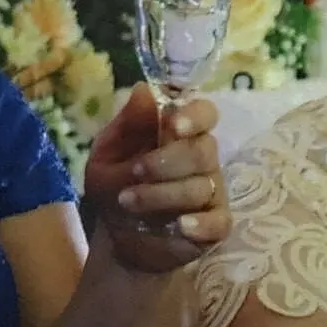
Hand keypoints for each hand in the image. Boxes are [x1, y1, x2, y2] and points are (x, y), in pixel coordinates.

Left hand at [85, 85, 228, 273]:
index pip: (204, 112)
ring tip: (128, 201)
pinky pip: (219, 221)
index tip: (174, 125)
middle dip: (166, 161)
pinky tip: (181, 226)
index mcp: (179, 133)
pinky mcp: (214, 224)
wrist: (116, 237)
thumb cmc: (115, 186)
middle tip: (134, 172)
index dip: (194, 116)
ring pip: (201, 186)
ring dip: (162, 194)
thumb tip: (143, 90)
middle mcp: (202, 158)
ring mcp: (211, 191)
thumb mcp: (107, 154)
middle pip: (202, 150)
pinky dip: (201, 224)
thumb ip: (127, 125)